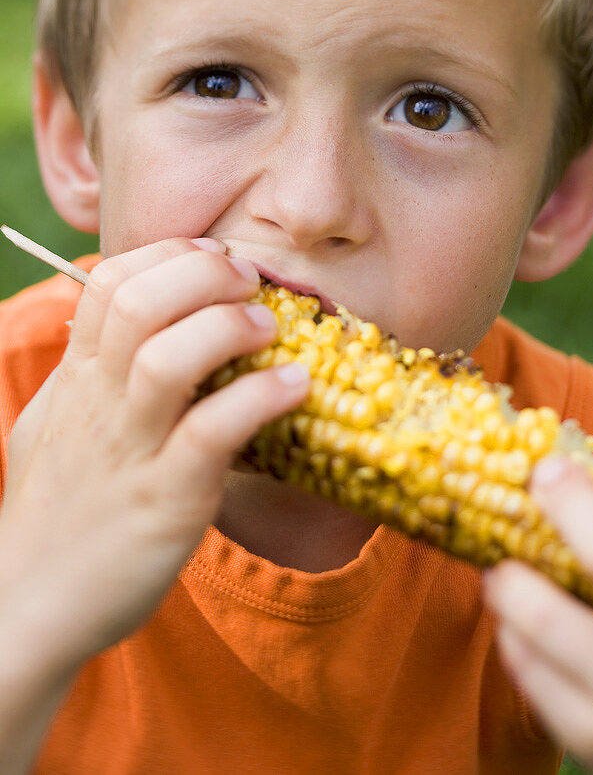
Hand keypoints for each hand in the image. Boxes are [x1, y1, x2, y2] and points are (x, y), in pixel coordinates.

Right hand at [0, 237, 309, 669]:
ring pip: (166, 359)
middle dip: (203, 275)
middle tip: (250, 282)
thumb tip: (120, 326)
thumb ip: (87, 372)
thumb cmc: (56, 510)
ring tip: (270, 327)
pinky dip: (259, 398)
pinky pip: (211, 433)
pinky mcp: (165, 500)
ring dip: (228, 328)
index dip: (169, 255)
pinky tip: (295, 384)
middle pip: (138, 304)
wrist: (29, 606)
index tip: (216, 256)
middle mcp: (97, 404)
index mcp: (77, 379)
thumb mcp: (55, 425)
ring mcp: (130, 451)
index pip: (109, 284)